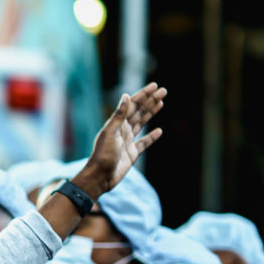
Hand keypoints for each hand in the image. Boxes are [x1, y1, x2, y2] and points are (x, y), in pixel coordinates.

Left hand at [73, 83, 166, 197]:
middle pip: (139, 112)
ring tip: (161, 103)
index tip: (154, 86)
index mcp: (116, 124)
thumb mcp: (111, 133)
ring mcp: (127, 142)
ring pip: (142, 124)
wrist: (100, 177)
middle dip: (150, 100)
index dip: (143, 95)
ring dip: (151, 113)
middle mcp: (122, 131)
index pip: (132, 105)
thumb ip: (118, 115)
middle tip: (163, 90)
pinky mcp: (132, 154)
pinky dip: (151, 137)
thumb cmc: (103, 155)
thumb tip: (125, 96)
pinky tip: (159, 131)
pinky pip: (144, 143)